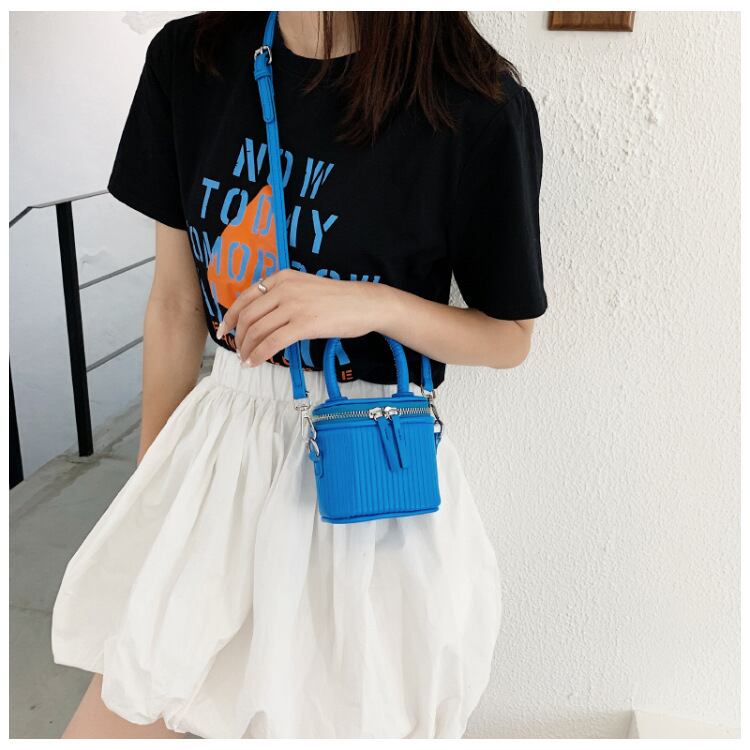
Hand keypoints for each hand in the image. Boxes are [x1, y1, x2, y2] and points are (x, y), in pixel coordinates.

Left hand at [216, 269, 384, 364]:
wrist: (365, 303)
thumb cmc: (339, 299)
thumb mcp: (306, 287)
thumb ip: (284, 295)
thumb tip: (263, 317)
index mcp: (283, 277)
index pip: (246, 296)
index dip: (231, 316)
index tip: (226, 329)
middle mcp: (284, 288)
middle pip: (249, 316)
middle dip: (239, 337)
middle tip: (238, 350)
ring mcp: (294, 306)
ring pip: (258, 330)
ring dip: (247, 349)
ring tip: (247, 360)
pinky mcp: (304, 324)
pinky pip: (272, 342)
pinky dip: (259, 355)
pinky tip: (255, 362)